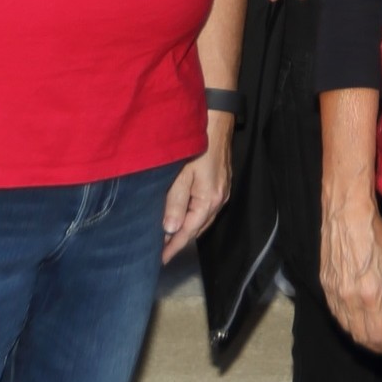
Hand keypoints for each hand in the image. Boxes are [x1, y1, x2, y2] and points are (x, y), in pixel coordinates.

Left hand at [161, 133, 231, 262]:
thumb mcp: (181, 174)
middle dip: (179, 240)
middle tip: (160, 251)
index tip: (159, 260)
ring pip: (201, 219)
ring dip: (186, 229)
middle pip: (197, 228)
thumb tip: (170, 229)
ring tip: (168, 237)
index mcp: (209, 200)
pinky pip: (205, 208)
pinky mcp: (221, 184)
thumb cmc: (198, 146)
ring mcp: (222, 192)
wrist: (217, 121)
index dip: (173, 246)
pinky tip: (182, 216)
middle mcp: (219, 200)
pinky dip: (192, 216)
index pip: (188, 231)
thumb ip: (175, 201)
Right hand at [320, 192, 381, 352]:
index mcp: (370, 295)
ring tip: (374, 334)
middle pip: (360, 336)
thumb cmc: (374, 235)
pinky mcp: (324, 285)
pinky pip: (335, 313)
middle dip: (375, 345)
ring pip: (346, 327)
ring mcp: (334, 293)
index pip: (378, 334)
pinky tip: (357, 319)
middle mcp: (349, 299)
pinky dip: (347, 323)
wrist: (346, 213)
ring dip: (361, 336)